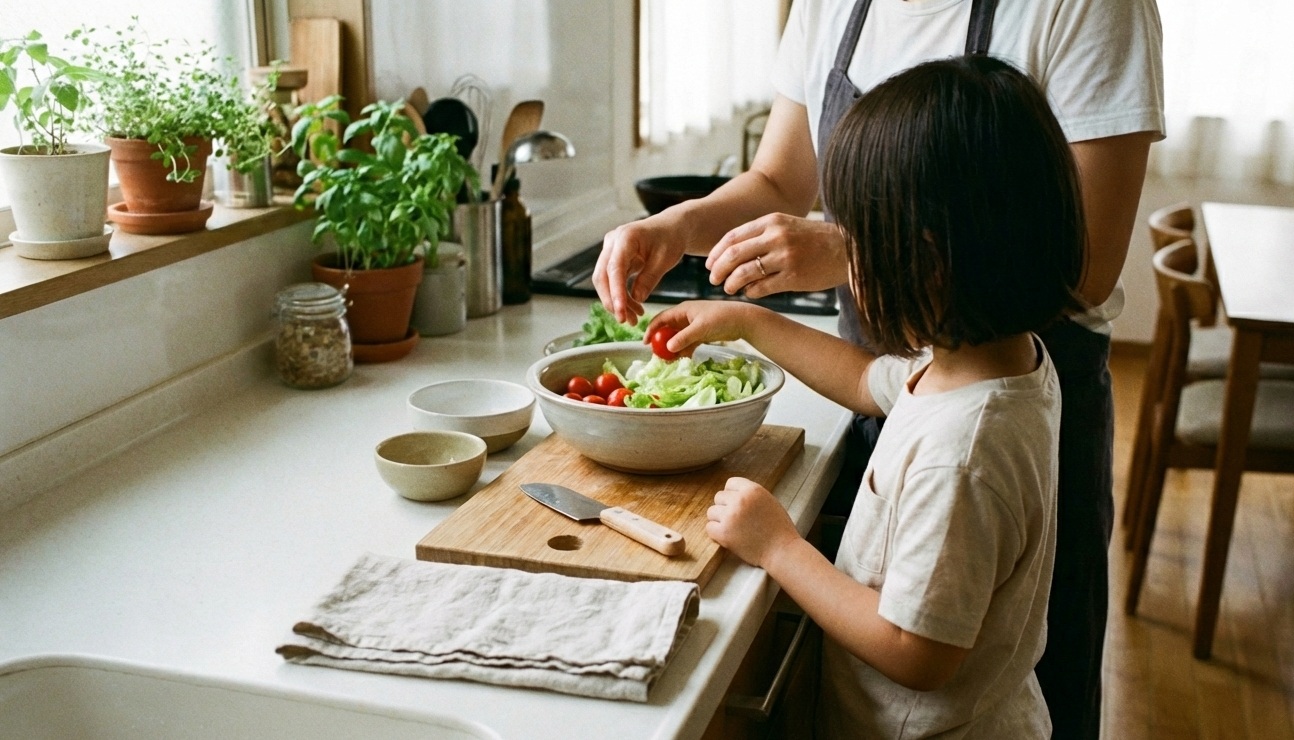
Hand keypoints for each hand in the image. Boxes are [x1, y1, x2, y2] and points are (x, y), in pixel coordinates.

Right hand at [593, 218, 687, 323]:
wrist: (671, 227)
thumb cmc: (670, 238)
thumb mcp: (665, 259)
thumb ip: (649, 279)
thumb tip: (637, 299)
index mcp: (626, 237)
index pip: (615, 268)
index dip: (616, 292)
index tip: (621, 312)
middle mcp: (612, 242)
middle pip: (602, 277)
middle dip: (612, 301)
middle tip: (626, 320)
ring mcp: (611, 250)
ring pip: (604, 281)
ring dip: (616, 302)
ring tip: (633, 318)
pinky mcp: (613, 259)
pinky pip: (612, 281)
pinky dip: (620, 296)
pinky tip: (633, 307)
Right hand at [645, 301, 769, 356]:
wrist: (743, 320)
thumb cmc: (722, 318)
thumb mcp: (700, 328)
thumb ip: (684, 338)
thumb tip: (668, 348)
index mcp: (683, 310)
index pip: (661, 319)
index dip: (651, 330)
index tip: (645, 344)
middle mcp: (686, 317)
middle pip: (667, 330)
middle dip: (661, 342)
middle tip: (657, 356)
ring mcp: (693, 326)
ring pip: (677, 338)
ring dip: (673, 349)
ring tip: (669, 362)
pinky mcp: (701, 334)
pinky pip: (687, 343)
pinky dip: (684, 351)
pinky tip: (683, 360)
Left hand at [706, 214, 848, 297]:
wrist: (847, 249)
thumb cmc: (813, 240)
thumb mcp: (787, 226)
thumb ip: (761, 234)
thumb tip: (732, 251)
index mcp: (771, 221)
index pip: (733, 237)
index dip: (716, 253)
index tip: (710, 264)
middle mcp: (776, 237)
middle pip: (734, 255)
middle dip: (718, 269)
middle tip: (713, 279)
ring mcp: (785, 257)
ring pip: (745, 273)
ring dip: (731, 283)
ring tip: (729, 289)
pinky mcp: (793, 277)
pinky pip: (762, 288)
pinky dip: (751, 292)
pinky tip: (750, 293)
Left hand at [706, 477, 800, 568]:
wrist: (781, 550)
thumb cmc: (778, 528)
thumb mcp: (769, 501)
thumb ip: (750, 495)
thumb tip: (730, 493)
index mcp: (753, 490)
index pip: (730, 483)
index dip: (732, 494)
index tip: (738, 505)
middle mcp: (740, 500)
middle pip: (718, 497)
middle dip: (725, 507)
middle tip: (737, 520)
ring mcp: (730, 516)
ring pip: (711, 512)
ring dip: (719, 520)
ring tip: (733, 528)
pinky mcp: (724, 533)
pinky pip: (709, 528)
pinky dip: (716, 533)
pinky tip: (729, 537)